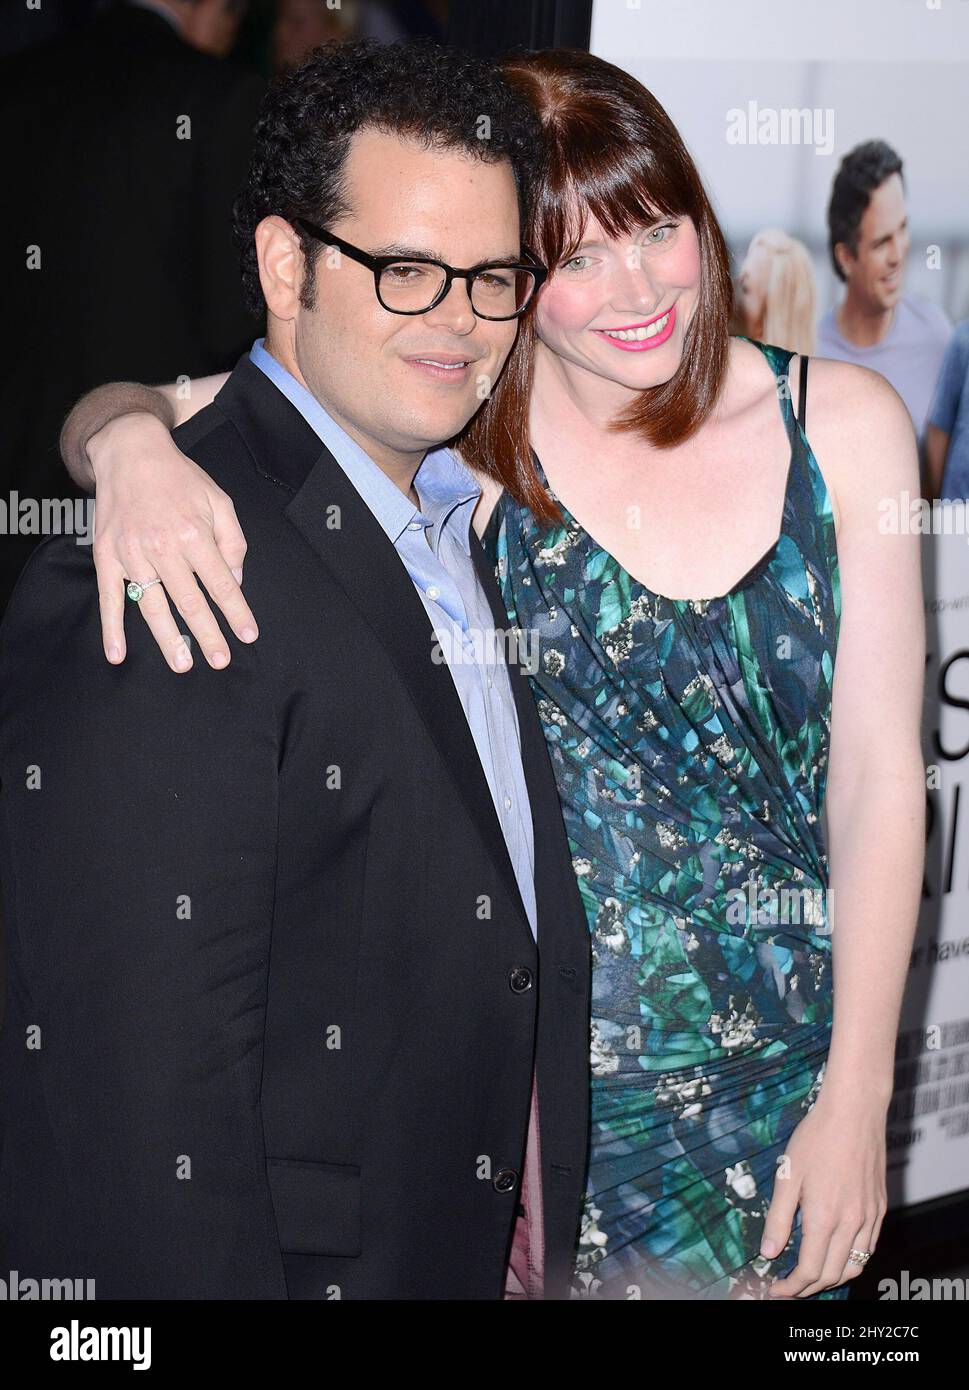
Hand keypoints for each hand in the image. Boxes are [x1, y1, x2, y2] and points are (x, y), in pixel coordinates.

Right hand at [89, 413, 257, 671]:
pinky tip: (118, 653)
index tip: (248, 635)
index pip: (221, 584)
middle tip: (221, 661)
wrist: (130, 452)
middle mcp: (164, 547)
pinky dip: (112, 627)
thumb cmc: (180, 479)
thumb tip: (236, 582)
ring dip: (169, 639)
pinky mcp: (107, 556)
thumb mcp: (219, 501)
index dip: (237, 613)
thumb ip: (233, 543)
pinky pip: (110, 597)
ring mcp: (132, 553)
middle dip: (208, 635)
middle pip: (190, 602)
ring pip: (152, 606)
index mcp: (195, 534)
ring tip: (183, 665)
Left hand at [761, 1086, 887, 1297]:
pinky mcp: (880, 1207)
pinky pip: (869, 1247)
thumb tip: (769, 1253)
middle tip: (789, 1287)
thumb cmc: (818, 1137)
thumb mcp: (788, 1175)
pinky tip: (838, 1253)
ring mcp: (870, 1216)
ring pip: (854, 1265)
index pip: (809, 1271)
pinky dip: (853, 1260)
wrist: (855, 1111)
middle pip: (832, 1274)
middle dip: (809, 1288)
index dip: (791, 1287)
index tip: (775, 1290)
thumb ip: (778, 1218)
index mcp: (825, 1217)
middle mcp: (852, 1223)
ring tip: (812, 1277)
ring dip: (832, 1278)